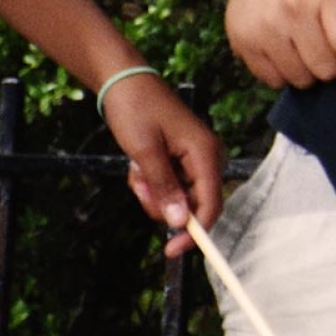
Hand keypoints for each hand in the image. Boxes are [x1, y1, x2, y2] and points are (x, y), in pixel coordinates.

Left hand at [105, 74, 223, 261]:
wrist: (125, 84)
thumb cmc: (136, 111)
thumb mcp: (145, 152)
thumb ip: (165, 187)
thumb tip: (180, 222)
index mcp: (206, 153)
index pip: (210, 204)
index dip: (195, 231)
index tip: (171, 250)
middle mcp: (208, 157)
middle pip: (193, 204)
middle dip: (162, 203)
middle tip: (140, 182)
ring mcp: (196, 158)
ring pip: (178, 197)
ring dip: (153, 191)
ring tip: (137, 168)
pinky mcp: (183, 158)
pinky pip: (171, 185)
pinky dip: (152, 182)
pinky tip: (140, 164)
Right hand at [224, 0, 335, 89]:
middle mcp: (290, 9)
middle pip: (327, 69)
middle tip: (330, 48)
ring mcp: (262, 27)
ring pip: (300, 79)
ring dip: (310, 72)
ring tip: (308, 48)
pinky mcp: (242, 43)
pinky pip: (273, 81)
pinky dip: (284, 73)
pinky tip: (286, 50)